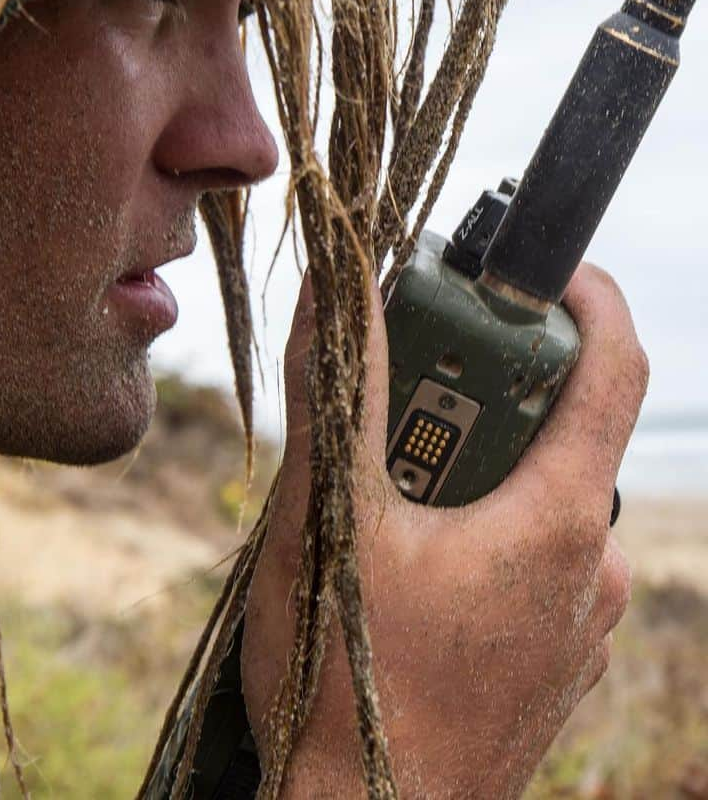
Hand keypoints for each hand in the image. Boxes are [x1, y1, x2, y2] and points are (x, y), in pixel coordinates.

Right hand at [242, 263, 643, 798]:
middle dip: (487, 388)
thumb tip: (334, 287)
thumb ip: (336, 390)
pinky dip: (480, 524)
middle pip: (562, 431)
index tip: (536, 262)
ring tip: (383, 488)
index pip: (613, 369)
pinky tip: (406, 557)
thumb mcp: (326, 516)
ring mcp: (578, 624)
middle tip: (403, 387)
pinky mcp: (553, 660)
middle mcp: (591, 571)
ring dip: (474, 464)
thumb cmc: (344, 677)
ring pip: (540, 497)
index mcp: (557, 523)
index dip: (586, 295)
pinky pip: (532, 557)